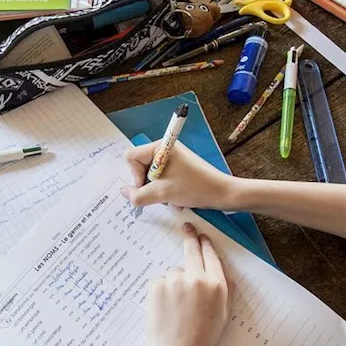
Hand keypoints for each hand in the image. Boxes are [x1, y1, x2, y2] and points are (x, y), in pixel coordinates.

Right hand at [123, 142, 238, 210]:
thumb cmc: (194, 188)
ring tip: (171, 198)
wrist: (222, 193)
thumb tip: (123, 192)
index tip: (149, 185)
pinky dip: (166, 190)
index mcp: (160, 147)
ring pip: (151, 176)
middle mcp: (165, 149)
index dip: (135, 174)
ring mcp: (173, 158)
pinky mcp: (179, 167)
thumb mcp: (162, 193)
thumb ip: (137, 195)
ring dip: (157, 190)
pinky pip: (162, 178)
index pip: (131, 157)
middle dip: (148, 184)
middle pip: (140, 167)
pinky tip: (177, 198)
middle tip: (161, 194)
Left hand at [143, 223, 229, 345]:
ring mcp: (176, 281)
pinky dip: (162, 290)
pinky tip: (166, 308)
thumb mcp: (223, 314)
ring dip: (175, 282)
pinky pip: (161, 281)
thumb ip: (225, 290)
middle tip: (187, 227)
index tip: (202, 236)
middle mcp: (197, 279)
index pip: (212, 257)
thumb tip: (223, 271)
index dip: (206, 244)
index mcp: (217, 286)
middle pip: (192, 251)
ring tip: (176, 308)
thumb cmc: (202, 338)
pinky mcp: (158, 285)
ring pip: (174, 272)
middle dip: (190, 237)